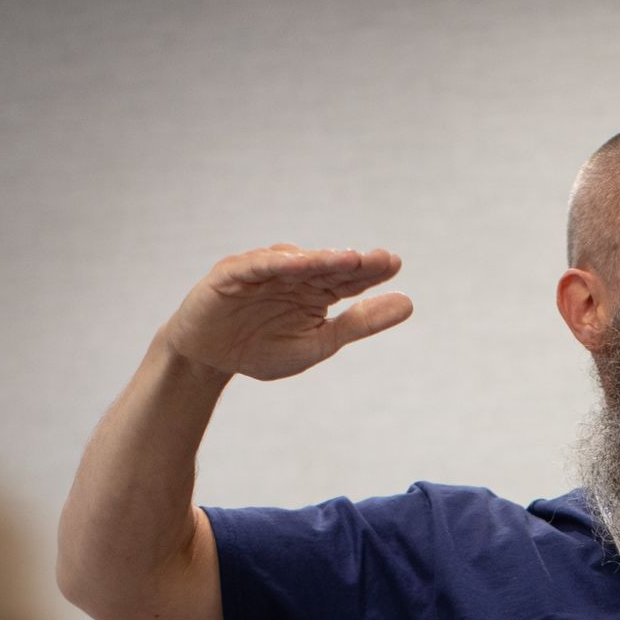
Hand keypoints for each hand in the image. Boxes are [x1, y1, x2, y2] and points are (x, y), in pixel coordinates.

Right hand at [164, 244, 412, 381]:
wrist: (209, 360)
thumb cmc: (261, 349)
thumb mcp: (318, 343)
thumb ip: (359, 324)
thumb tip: (409, 303)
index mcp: (315, 291)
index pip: (348, 279)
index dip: (369, 271)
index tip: (395, 265)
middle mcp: (292, 275)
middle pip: (327, 266)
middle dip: (353, 263)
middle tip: (383, 259)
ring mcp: (262, 271)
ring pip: (295, 262)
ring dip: (320, 259)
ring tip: (348, 260)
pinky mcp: (232, 274)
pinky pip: (255, 266)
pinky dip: (275, 263)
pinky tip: (297, 263)